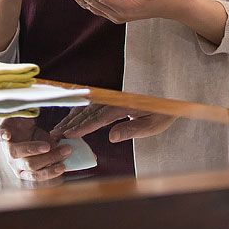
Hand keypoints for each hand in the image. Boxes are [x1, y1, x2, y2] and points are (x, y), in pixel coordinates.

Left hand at [0, 116, 71, 181]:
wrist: (20, 121)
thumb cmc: (35, 138)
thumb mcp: (48, 146)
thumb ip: (54, 152)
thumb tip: (65, 157)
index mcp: (24, 169)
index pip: (36, 176)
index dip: (49, 173)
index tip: (63, 167)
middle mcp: (14, 162)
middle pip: (30, 165)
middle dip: (49, 159)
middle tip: (66, 150)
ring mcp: (6, 148)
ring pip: (16, 153)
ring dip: (33, 149)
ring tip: (47, 146)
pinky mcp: (0, 133)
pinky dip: (2, 136)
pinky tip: (8, 135)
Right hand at [49, 104, 177, 142]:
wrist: (171, 91)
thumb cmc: (164, 111)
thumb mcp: (153, 124)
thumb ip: (131, 130)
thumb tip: (111, 137)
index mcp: (124, 106)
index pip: (100, 118)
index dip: (83, 127)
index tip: (69, 134)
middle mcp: (114, 99)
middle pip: (88, 111)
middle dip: (71, 123)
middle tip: (56, 134)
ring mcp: (112, 96)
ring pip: (87, 107)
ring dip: (72, 117)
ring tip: (59, 128)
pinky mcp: (112, 96)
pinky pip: (92, 103)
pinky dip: (80, 110)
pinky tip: (71, 117)